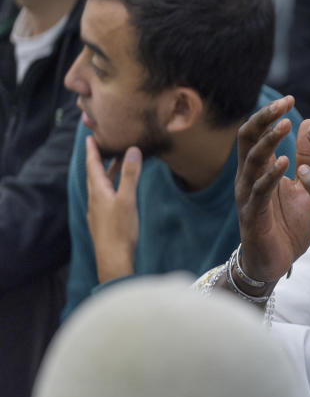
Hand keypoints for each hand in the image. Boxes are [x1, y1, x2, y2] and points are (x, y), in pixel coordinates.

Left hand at [86, 137, 140, 282]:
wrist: (113, 258)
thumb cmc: (120, 230)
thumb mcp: (127, 199)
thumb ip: (130, 175)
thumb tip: (132, 150)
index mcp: (98, 191)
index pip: (92, 165)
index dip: (92, 151)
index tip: (90, 137)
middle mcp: (95, 199)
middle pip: (95, 174)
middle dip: (100, 159)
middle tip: (106, 146)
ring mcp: (98, 210)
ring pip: (100, 186)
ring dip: (107, 173)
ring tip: (116, 164)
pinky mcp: (103, 220)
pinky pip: (105, 196)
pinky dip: (110, 186)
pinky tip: (116, 191)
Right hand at [235, 96, 309, 283]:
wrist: (276, 265)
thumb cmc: (288, 225)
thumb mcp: (303, 187)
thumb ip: (307, 158)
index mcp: (261, 169)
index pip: (258, 134)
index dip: (270, 115)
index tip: (290, 99)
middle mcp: (249, 178)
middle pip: (248, 140)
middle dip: (263, 120)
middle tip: (283, 104)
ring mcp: (248, 197)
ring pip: (251, 162)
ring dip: (268, 142)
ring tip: (284, 126)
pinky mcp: (252, 217)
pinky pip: (258, 192)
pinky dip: (270, 176)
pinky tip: (284, 163)